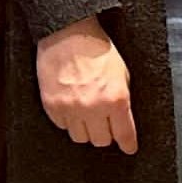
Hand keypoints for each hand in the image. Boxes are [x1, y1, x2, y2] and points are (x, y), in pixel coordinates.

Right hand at [36, 16, 137, 152]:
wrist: (68, 33)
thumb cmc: (97, 48)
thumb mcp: (122, 72)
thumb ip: (123, 97)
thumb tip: (123, 117)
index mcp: (116, 99)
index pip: (124, 134)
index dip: (128, 145)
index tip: (129, 148)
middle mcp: (93, 108)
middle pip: (101, 141)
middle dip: (106, 134)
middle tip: (106, 125)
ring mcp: (71, 109)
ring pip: (80, 137)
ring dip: (86, 129)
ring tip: (87, 115)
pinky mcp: (52, 106)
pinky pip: (62, 126)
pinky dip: (68, 121)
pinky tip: (72, 107)